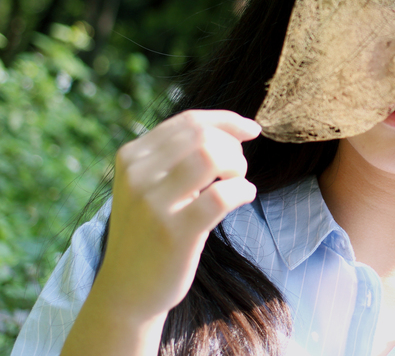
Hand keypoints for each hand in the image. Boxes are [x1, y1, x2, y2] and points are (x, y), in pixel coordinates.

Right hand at [91, 109, 259, 322]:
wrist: (126, 291)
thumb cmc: (151, 232)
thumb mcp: (151, 185)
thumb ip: (180, 155)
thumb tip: (237, 128)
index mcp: (132, 157)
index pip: (189, 121)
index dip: (227, 120)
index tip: (251, 129)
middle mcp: (137, 175)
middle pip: (203, 134)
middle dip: (232, 147)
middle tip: (235, 171)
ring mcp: (153, 204)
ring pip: (210, 156)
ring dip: (236, 166)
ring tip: (234, 183)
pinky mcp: (174, 232)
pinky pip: (222, 195)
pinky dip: (243, 190)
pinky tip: (243, 198)